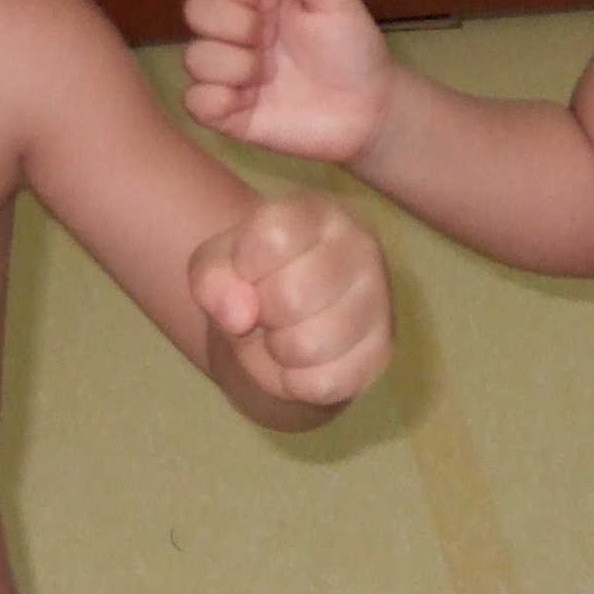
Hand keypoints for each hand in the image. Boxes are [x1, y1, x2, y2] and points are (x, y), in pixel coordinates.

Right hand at [182, 0, 394, 164]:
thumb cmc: (352, 49)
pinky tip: (253, 101)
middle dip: (235, 24)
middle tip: (272, 39)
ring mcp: (228, 72)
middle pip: (194, 8)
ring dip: (235, 65)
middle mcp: (235, 30)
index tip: (272, 0)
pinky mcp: (228, 112)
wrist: (368, 108)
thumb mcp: (338, 0)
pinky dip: (220, 100)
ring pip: (193, 57)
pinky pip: (195, 102)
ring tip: (270, 76)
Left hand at [188, 190, 393, 406]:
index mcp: (318, 211)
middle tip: (266, 310)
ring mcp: (378, 299)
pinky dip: (298, 382)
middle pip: (291, 296)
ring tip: (283, 334)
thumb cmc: (254, 277)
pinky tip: (302, 360)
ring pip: (309, 345)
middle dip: (262, 315)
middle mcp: (360, 246)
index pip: (273, 234)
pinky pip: (325, 382)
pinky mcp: (381, 350)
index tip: (248, 270)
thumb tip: (240, 316)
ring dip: (279, 351)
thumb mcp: (217, 265)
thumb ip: (212, 277)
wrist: (290, 318)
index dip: (245, 264)